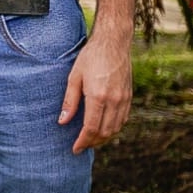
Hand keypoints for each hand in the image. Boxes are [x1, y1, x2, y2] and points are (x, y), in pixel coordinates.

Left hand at [60, 27, 132, 151]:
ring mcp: (124, 100)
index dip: (83, 141)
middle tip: (81, 146)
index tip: (75, 149)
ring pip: (116, 128)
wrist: (113, 43)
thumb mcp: (74, 76)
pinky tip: (104, 128)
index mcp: (98, 97)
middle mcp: (114, 101)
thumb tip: (62, 121)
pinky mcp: (129, 97)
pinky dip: (114, 128)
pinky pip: (123, 120)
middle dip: (92, 143)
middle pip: (105, 132)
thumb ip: (70, 101)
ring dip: (104, 138)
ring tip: (91, 140)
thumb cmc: (90, 57)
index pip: (91, 128)